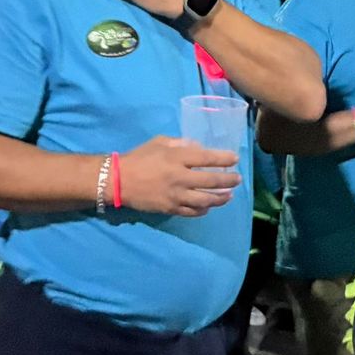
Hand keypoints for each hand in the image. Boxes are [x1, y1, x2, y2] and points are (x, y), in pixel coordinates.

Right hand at [118, 137, 241, 216]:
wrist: (117, 181)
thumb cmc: (139, 158)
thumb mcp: (159, 142)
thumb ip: (180, 144)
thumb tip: (198, 147)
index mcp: (177, 158)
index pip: (208, 158)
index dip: (224, 159)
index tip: (235, 159)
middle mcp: (180, 177)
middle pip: (212, 181)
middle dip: (229, 181)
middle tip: (237, 180)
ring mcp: (176, 195)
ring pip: (206, 200)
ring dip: (221, 198)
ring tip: (229, 195)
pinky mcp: (170, 208)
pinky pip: (192, 211)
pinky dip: (203, 210)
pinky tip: (209, 207)